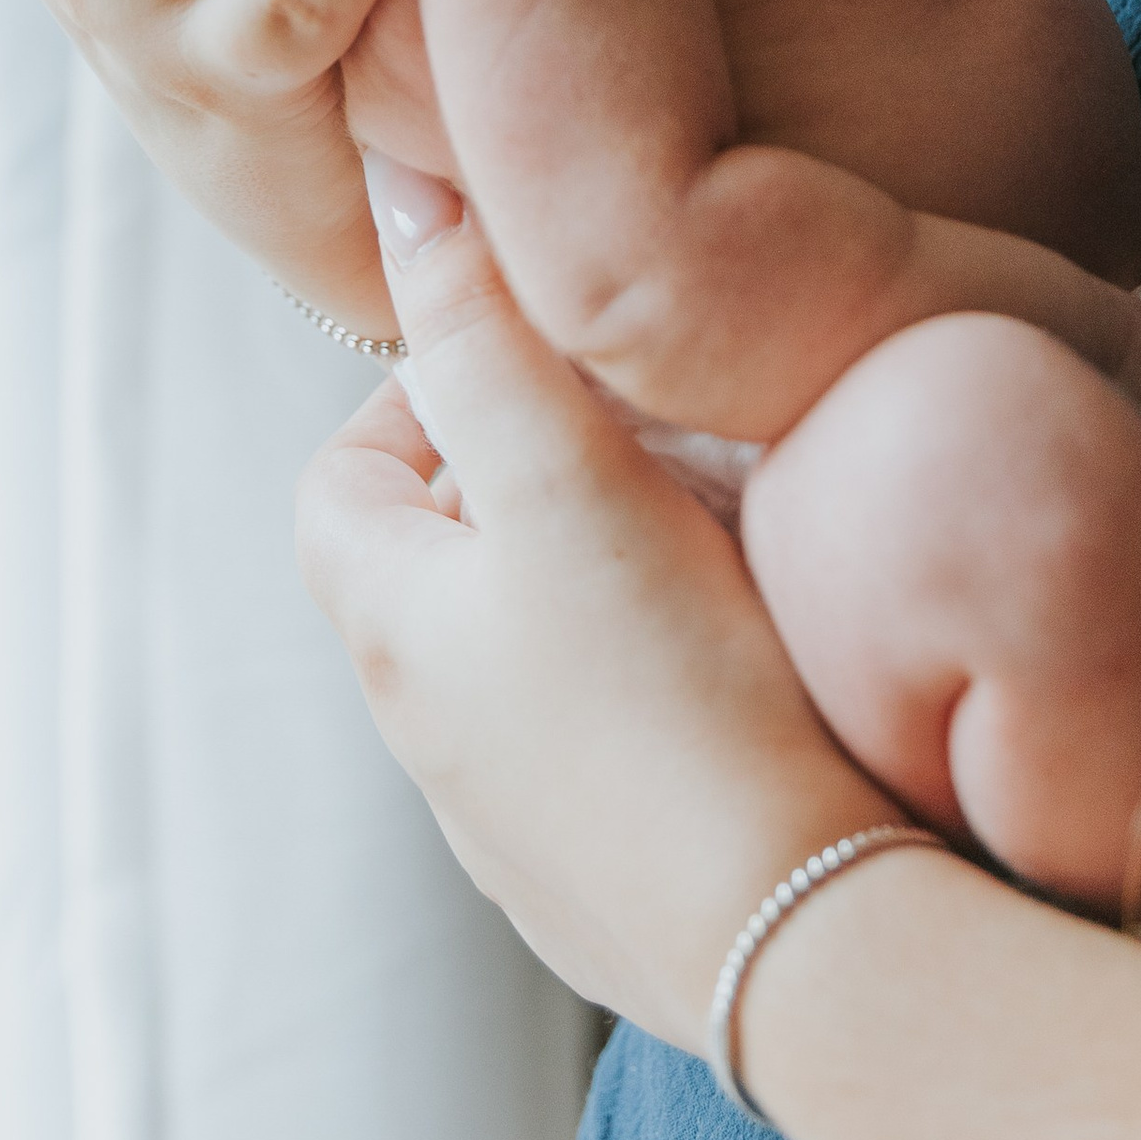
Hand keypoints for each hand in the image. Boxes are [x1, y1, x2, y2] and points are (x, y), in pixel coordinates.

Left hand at [296, 166, 890, 1043]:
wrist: (800, 942)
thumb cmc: (679, 696)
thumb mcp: (570, 475)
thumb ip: (485, 329)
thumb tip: (399, 197)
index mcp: (394, 631)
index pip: (340, 479)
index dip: (422, 399)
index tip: (545, 371)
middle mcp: (429, 743)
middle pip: (439, 568)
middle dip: (526, 486)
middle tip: (650, 443)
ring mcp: (517, 837)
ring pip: (527, 666)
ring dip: (595, 596)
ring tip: (718, 552)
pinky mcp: (611, 901)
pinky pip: (606, 766)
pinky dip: (652, 704)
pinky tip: (754, 684)